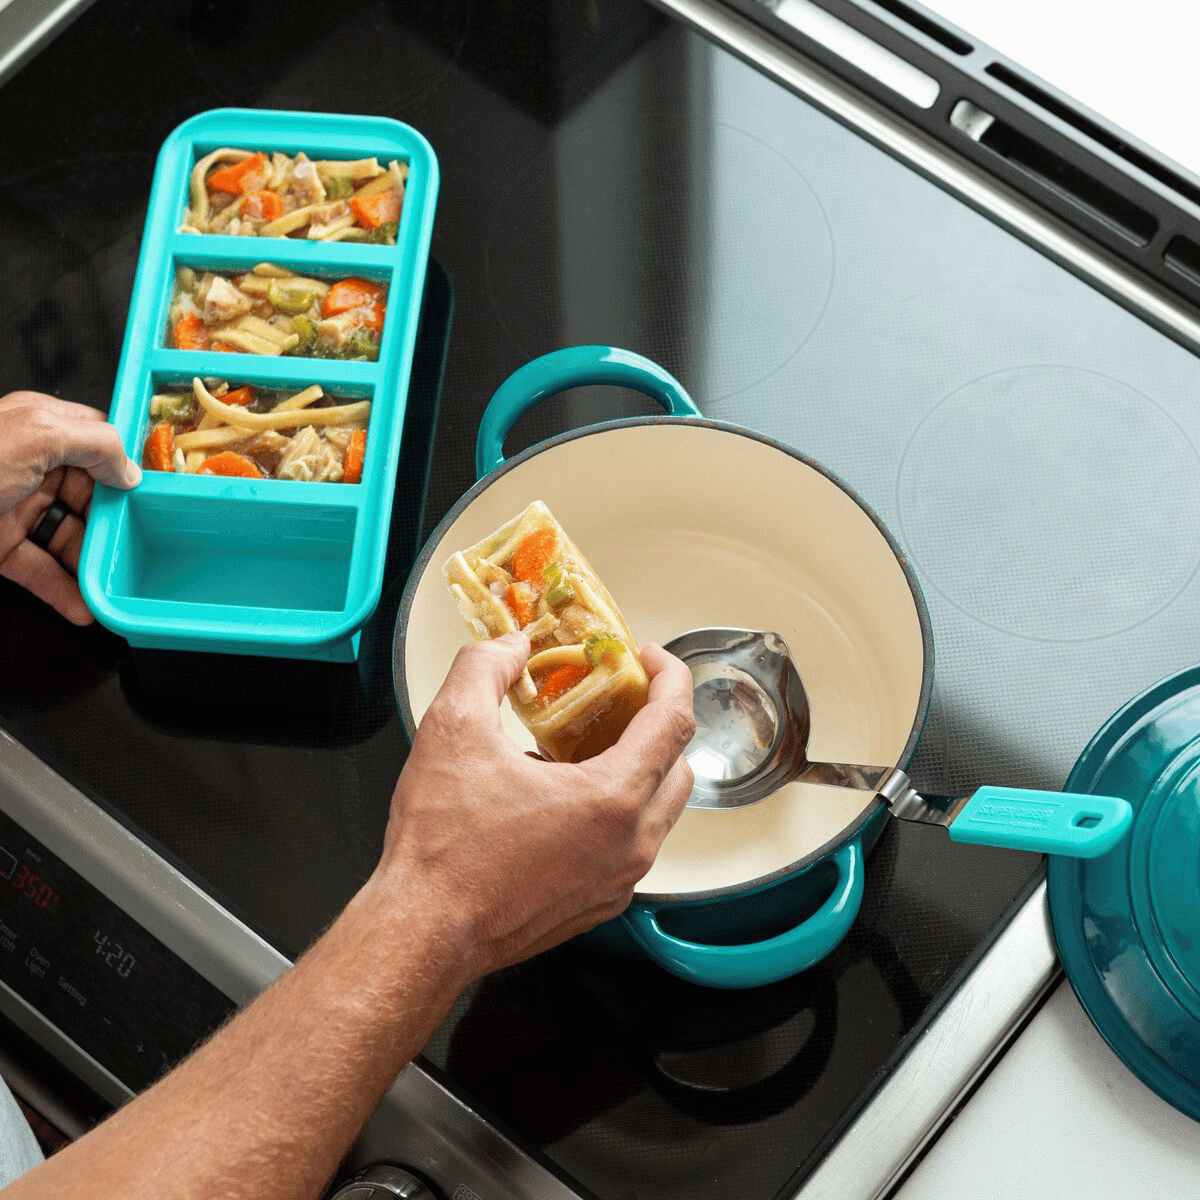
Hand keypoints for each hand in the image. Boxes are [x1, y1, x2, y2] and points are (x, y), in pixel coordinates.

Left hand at [0, 391, 141, 624]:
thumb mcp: (34, 435)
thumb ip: (93, 442)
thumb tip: (129, 468)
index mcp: (39, 427)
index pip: (98, 441)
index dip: (125, 467)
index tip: (154, 494)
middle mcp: (30, 465)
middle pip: (90, 496)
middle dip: (113, 525)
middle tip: (135, 547)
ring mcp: (14, 506)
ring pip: (68, 536)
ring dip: (92, 564)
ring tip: (113, 584)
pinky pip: (39, 569)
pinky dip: (62, 590)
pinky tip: (83, 605)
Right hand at [378, 632, 695, 982]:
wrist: (422, 932)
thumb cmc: (441, 852)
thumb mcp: (453, 729)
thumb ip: (485, 669)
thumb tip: (509, 647)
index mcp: (611, 800)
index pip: (675, 722)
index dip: (669, 677)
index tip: (649, 659)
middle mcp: (629, 846)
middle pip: (678, 766)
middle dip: (657, 722)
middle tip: (618, 697)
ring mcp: (618, 880)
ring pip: (658, 809)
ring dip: (637, 767)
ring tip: (584, 744)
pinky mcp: (599, 904)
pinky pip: (630, 844)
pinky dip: (615, 810)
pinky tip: (563, 795)